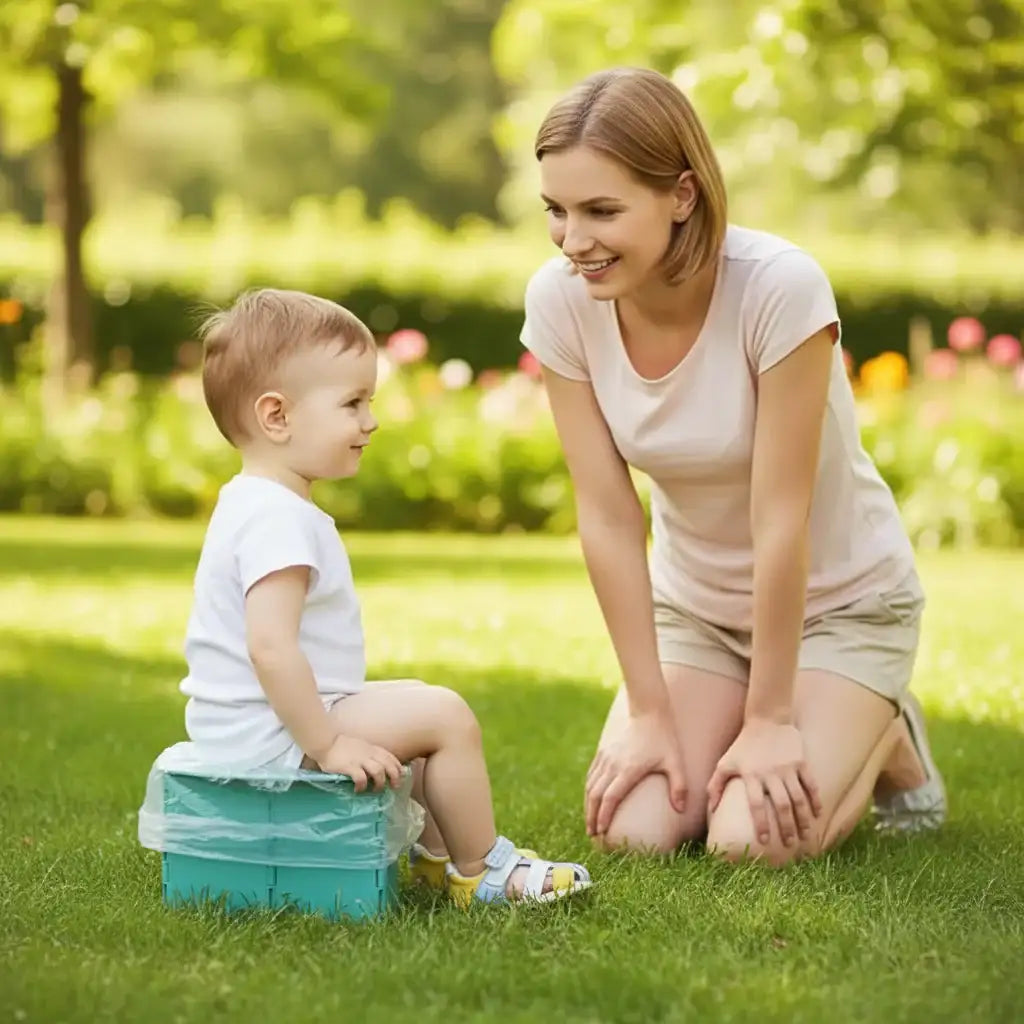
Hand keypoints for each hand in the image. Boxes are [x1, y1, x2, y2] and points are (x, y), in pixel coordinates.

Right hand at [315, 734, 402, 792]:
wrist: (325, 742)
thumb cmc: (341, 745)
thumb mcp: (360, 746)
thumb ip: (369, 753)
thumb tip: (377, 765)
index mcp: (371, 748)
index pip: (390, 756)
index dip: (398, 766)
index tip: (401, 775)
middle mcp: (368, 753)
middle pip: (388, 764)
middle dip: (395, 776)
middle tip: (394, 786)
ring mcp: (359, 760)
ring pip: (378, 771)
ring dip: (380, 782)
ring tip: (375, 790)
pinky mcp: (349, 766)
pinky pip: (361, 778)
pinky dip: (363, 785)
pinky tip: (359, 790)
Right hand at [585, 710, 686, 836]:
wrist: (648, 710)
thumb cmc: (664, 737)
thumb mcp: (675, 761)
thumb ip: (679, 785)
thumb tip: (681, 809)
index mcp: (628, 769)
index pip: (611, 797)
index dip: (604, 816)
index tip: (601, 831)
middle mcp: (613, 764)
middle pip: (595, 795)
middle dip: (592, 816)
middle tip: (592, 834)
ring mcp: (606, 757)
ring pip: (590, 785)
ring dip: (588, 805)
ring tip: (590, 823)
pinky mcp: (603, 751)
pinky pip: (592, 774)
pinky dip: (589, 789)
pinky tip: (591, 800)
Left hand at [706, 719, 821, 847]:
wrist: (766, 719)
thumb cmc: (743, 745)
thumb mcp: (726, 762)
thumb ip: (716, 785)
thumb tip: (711, 809)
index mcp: (751, 774)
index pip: (756, 804)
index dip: (761, 823)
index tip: (765, 840)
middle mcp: (770, 773)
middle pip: (781, 805)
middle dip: (786, 827)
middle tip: (790, 844)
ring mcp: (788, 767)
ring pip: (798, 798)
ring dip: (802, 819)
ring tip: (805, 836)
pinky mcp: (801, 761)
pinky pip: (811, 784)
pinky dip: (815, 800)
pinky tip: (817, 814)